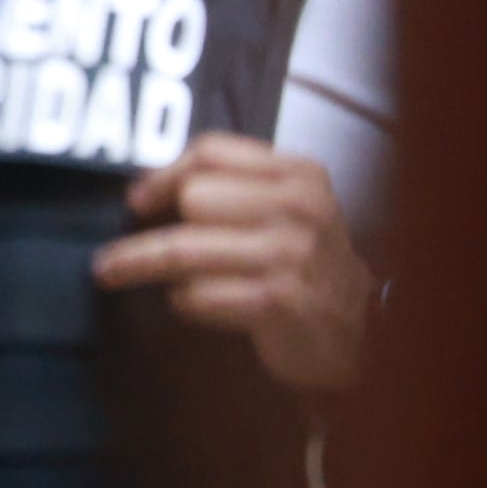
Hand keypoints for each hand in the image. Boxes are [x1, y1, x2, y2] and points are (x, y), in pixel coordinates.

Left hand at [91, 133, 376, 393]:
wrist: (362, 335)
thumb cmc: (307, 268)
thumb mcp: (289, 210)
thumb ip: (234, 186)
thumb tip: (145, 188)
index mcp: (301, 175)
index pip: (212, 152)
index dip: (163, 174)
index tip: (136, 200)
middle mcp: (301, 208)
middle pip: (192, 199)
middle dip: (158, 229)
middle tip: (129, 253)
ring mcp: (292, 254)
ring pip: (183, 249)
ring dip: (149, 266)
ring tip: (124, 274)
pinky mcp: (278, 301)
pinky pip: (196, 294)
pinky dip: (184, 302)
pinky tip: (198, 305)